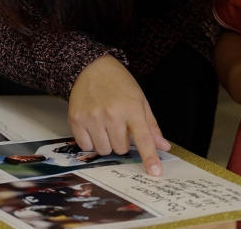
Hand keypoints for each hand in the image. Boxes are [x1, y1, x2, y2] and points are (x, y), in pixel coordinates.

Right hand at [68, 54, 169, 175]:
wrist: (91, 67)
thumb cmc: (118, 83)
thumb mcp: (140, 100)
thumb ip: (151, 126)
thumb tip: (163, 146)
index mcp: (132, 108)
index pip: (144, 138)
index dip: (150, 158)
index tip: (155, 172)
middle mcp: (112, 114)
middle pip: (121, 149)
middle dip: (122, 143)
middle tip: (119, 127)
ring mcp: (93, 117)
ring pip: (104, 150)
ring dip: (106, 143)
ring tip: (105, 125)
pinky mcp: (76, 120)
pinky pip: (86, 146)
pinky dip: (91, 141)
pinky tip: (93, 126)